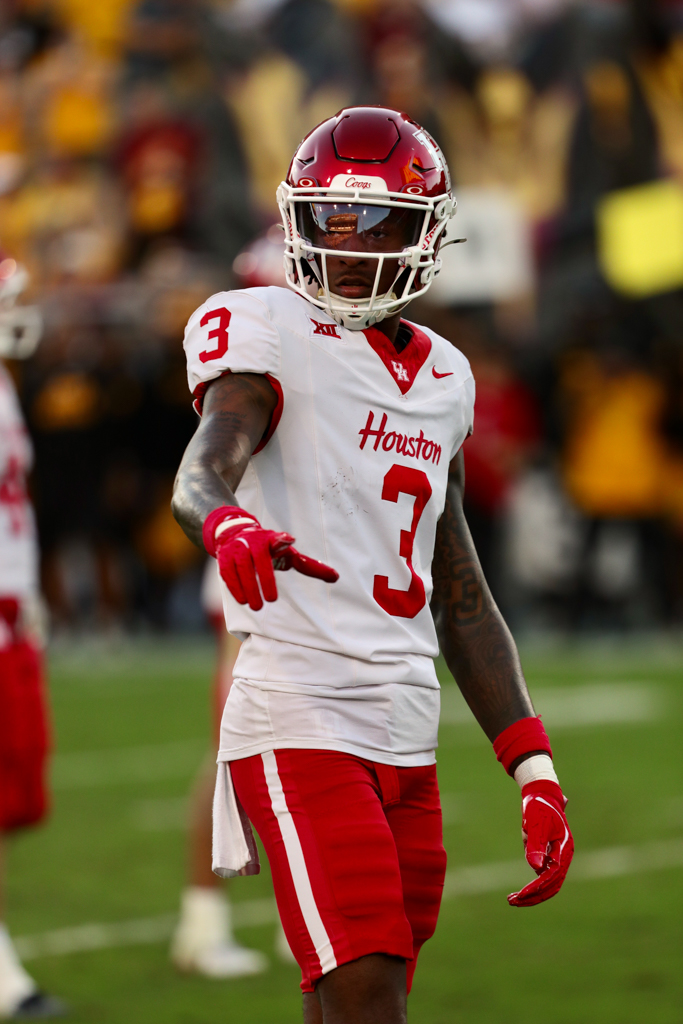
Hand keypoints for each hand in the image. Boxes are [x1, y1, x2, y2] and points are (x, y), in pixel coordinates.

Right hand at [207, 508, 337, 611]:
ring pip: (241, 568)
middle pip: (258, 560)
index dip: (282, 540)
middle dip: (263, 580)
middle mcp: (252, 541)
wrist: (235, 534)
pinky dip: (234, 587)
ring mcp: (236, 548)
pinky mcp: (223, 557)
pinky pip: (227, 572)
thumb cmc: (268, 549)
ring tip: (256, 606)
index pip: (277, 540)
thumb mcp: (289, 555)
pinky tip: (242, 599)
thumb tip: (336, 577)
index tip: (289, 540)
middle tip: (270, 601)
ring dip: (248, 588)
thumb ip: (310, 566)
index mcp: (271, 540)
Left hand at [508, 779, 573, 907]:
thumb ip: (535, 845)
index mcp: (564, 849)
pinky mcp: (552, 854)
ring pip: (547, 881)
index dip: (536, 887)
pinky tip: (524, 837)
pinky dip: (531, 867)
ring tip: (513, 887)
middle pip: (551, 885)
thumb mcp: (535, 823)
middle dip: (532, 895)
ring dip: (531, 888)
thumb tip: (535, 868)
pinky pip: (541, 869)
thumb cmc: (539, 806)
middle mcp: (564, 855)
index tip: (520, 895)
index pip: (551, 876)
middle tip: (511, 901)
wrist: (541, 792)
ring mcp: (559, 855)